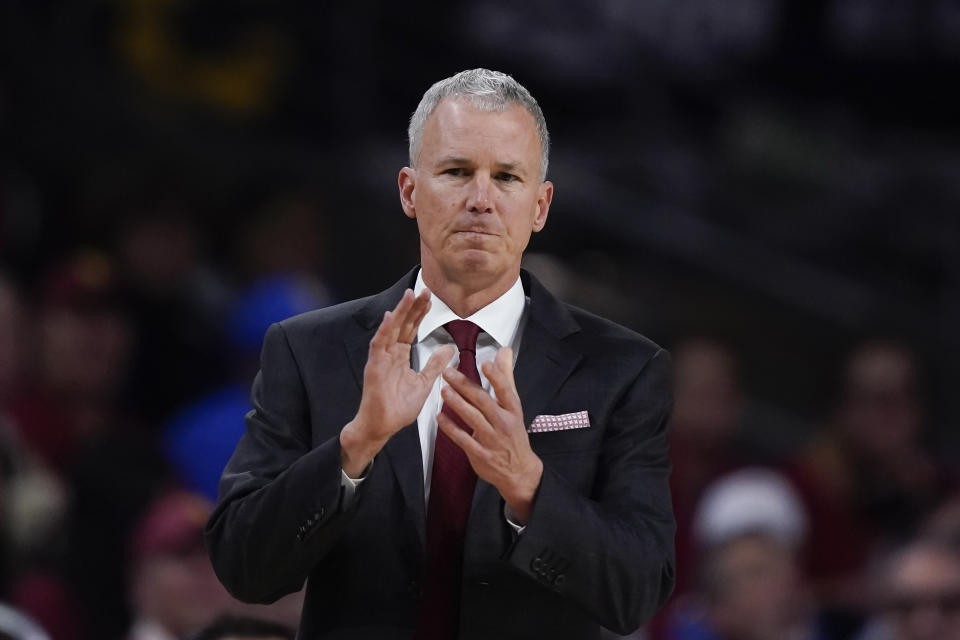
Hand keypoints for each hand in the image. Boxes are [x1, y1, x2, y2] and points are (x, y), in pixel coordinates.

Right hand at [340, 289, 454, 476]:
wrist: (382, 427)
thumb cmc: (398, 408)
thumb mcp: (424, 383)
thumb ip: (435, 365)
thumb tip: (449, 348)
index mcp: (400, 356)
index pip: (411, 329)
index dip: (420, 313)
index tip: (430, 298)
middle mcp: (390, 353)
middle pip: (403, 325)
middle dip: (413, 307)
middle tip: (425, 290)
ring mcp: (381, 359)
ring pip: (391, 329)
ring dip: (400, 312)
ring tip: (409, 295)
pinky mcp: (374, 367)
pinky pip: (379, 345)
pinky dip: (385, 330)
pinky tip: (392, 316)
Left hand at [438, 347, 542, 523]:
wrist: (518, 470)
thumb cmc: (513, 433)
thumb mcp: (514, 405)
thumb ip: (506, 377)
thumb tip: (504, 351)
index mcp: (512, 410)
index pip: (505, 391)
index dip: (496, 377)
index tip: (486, 364)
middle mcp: (503, 423)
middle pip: (483, 402)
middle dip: (465, 386)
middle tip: (448, 372)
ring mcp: (491, 439)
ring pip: (472, 418)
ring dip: (457, 404)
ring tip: (443, 390)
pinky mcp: (479, 453)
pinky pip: (462, 438)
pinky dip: (450, 428)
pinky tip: (439, 417)